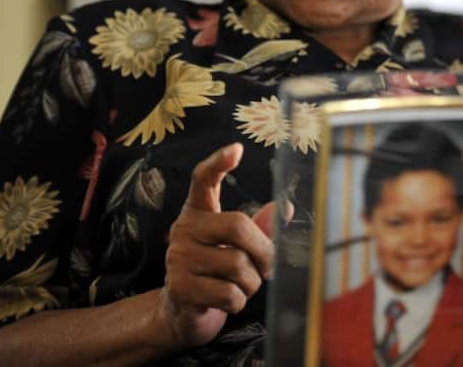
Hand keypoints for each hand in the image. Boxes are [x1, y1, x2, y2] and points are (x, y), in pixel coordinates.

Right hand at [156, 143, 287, 350]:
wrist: (182, 312)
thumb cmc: (215, 273)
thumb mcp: (238, 247)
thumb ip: (259, 228)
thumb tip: (284, 207)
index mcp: (198, 212)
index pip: (203, 180)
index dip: (218, 163)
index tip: (236, 149)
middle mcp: (184, 229)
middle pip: (238, 226)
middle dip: (264, 251)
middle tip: (268, 268)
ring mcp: (178, 258)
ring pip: (238, 265)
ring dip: (252, 283)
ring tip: (241, 286)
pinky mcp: (180, 287)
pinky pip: (229, 293)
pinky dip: (238, 301)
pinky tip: (226, 300)